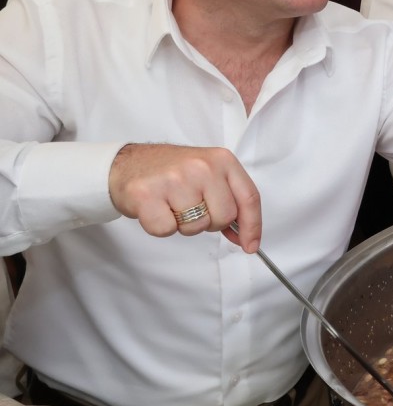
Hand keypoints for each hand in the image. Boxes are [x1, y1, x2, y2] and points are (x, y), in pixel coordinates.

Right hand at [108, 143, 262, 252]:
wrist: (126, 163)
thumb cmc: (170, 172)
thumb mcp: (208, 174)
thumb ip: (229, 200)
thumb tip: (245, 236)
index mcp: (222, 160)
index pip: (249, 197)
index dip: (252, 226)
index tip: (250, 245)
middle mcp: (201, 167)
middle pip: (224, 217)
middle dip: (210, 222)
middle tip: (191, 208)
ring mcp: (174, 179)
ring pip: (197, 226)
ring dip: (184, 224)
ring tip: (171, 205)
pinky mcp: (147, 194)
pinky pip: (166, 230)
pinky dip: (160, 227)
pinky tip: (156, 208)